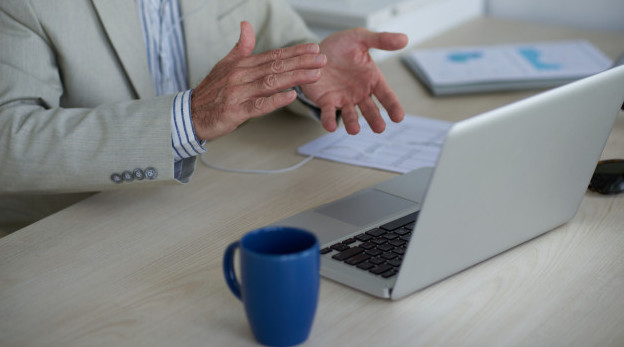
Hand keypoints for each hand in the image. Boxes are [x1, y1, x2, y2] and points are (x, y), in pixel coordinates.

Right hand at [191, 21, 326, 140]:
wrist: (190, 114)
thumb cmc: (211, 91)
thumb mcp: (224, 65)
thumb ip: (240, 47)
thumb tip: (246, 25)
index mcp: (241, 65)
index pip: (273, 55)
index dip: (294, 52)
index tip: (313, 48)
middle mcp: (240, 76)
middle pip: (275, 66)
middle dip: (301, 62)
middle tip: (322, 59)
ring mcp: (238, 93)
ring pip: (271, 83)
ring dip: (295, 77)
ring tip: (315, 74)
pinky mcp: (236, 111)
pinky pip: (258, 105)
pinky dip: (275, 101)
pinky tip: (291, 96)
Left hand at [300, 28, 407, 133]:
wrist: (315, 50)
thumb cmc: (341, 45)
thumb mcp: (360, 38)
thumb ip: (381, 40)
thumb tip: (405, 39)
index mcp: (372, 80)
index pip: (386, 95)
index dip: (393, 106)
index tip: (399, 117)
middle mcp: (359, 93)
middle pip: (370, 110)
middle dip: (374, 119)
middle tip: (380, 128)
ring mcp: (343, 99)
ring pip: (350, 115)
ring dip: (352, 123)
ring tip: (354, 130)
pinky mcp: (326, 101)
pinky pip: (328, 113)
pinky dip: (329, 120)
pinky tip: (331, 126)